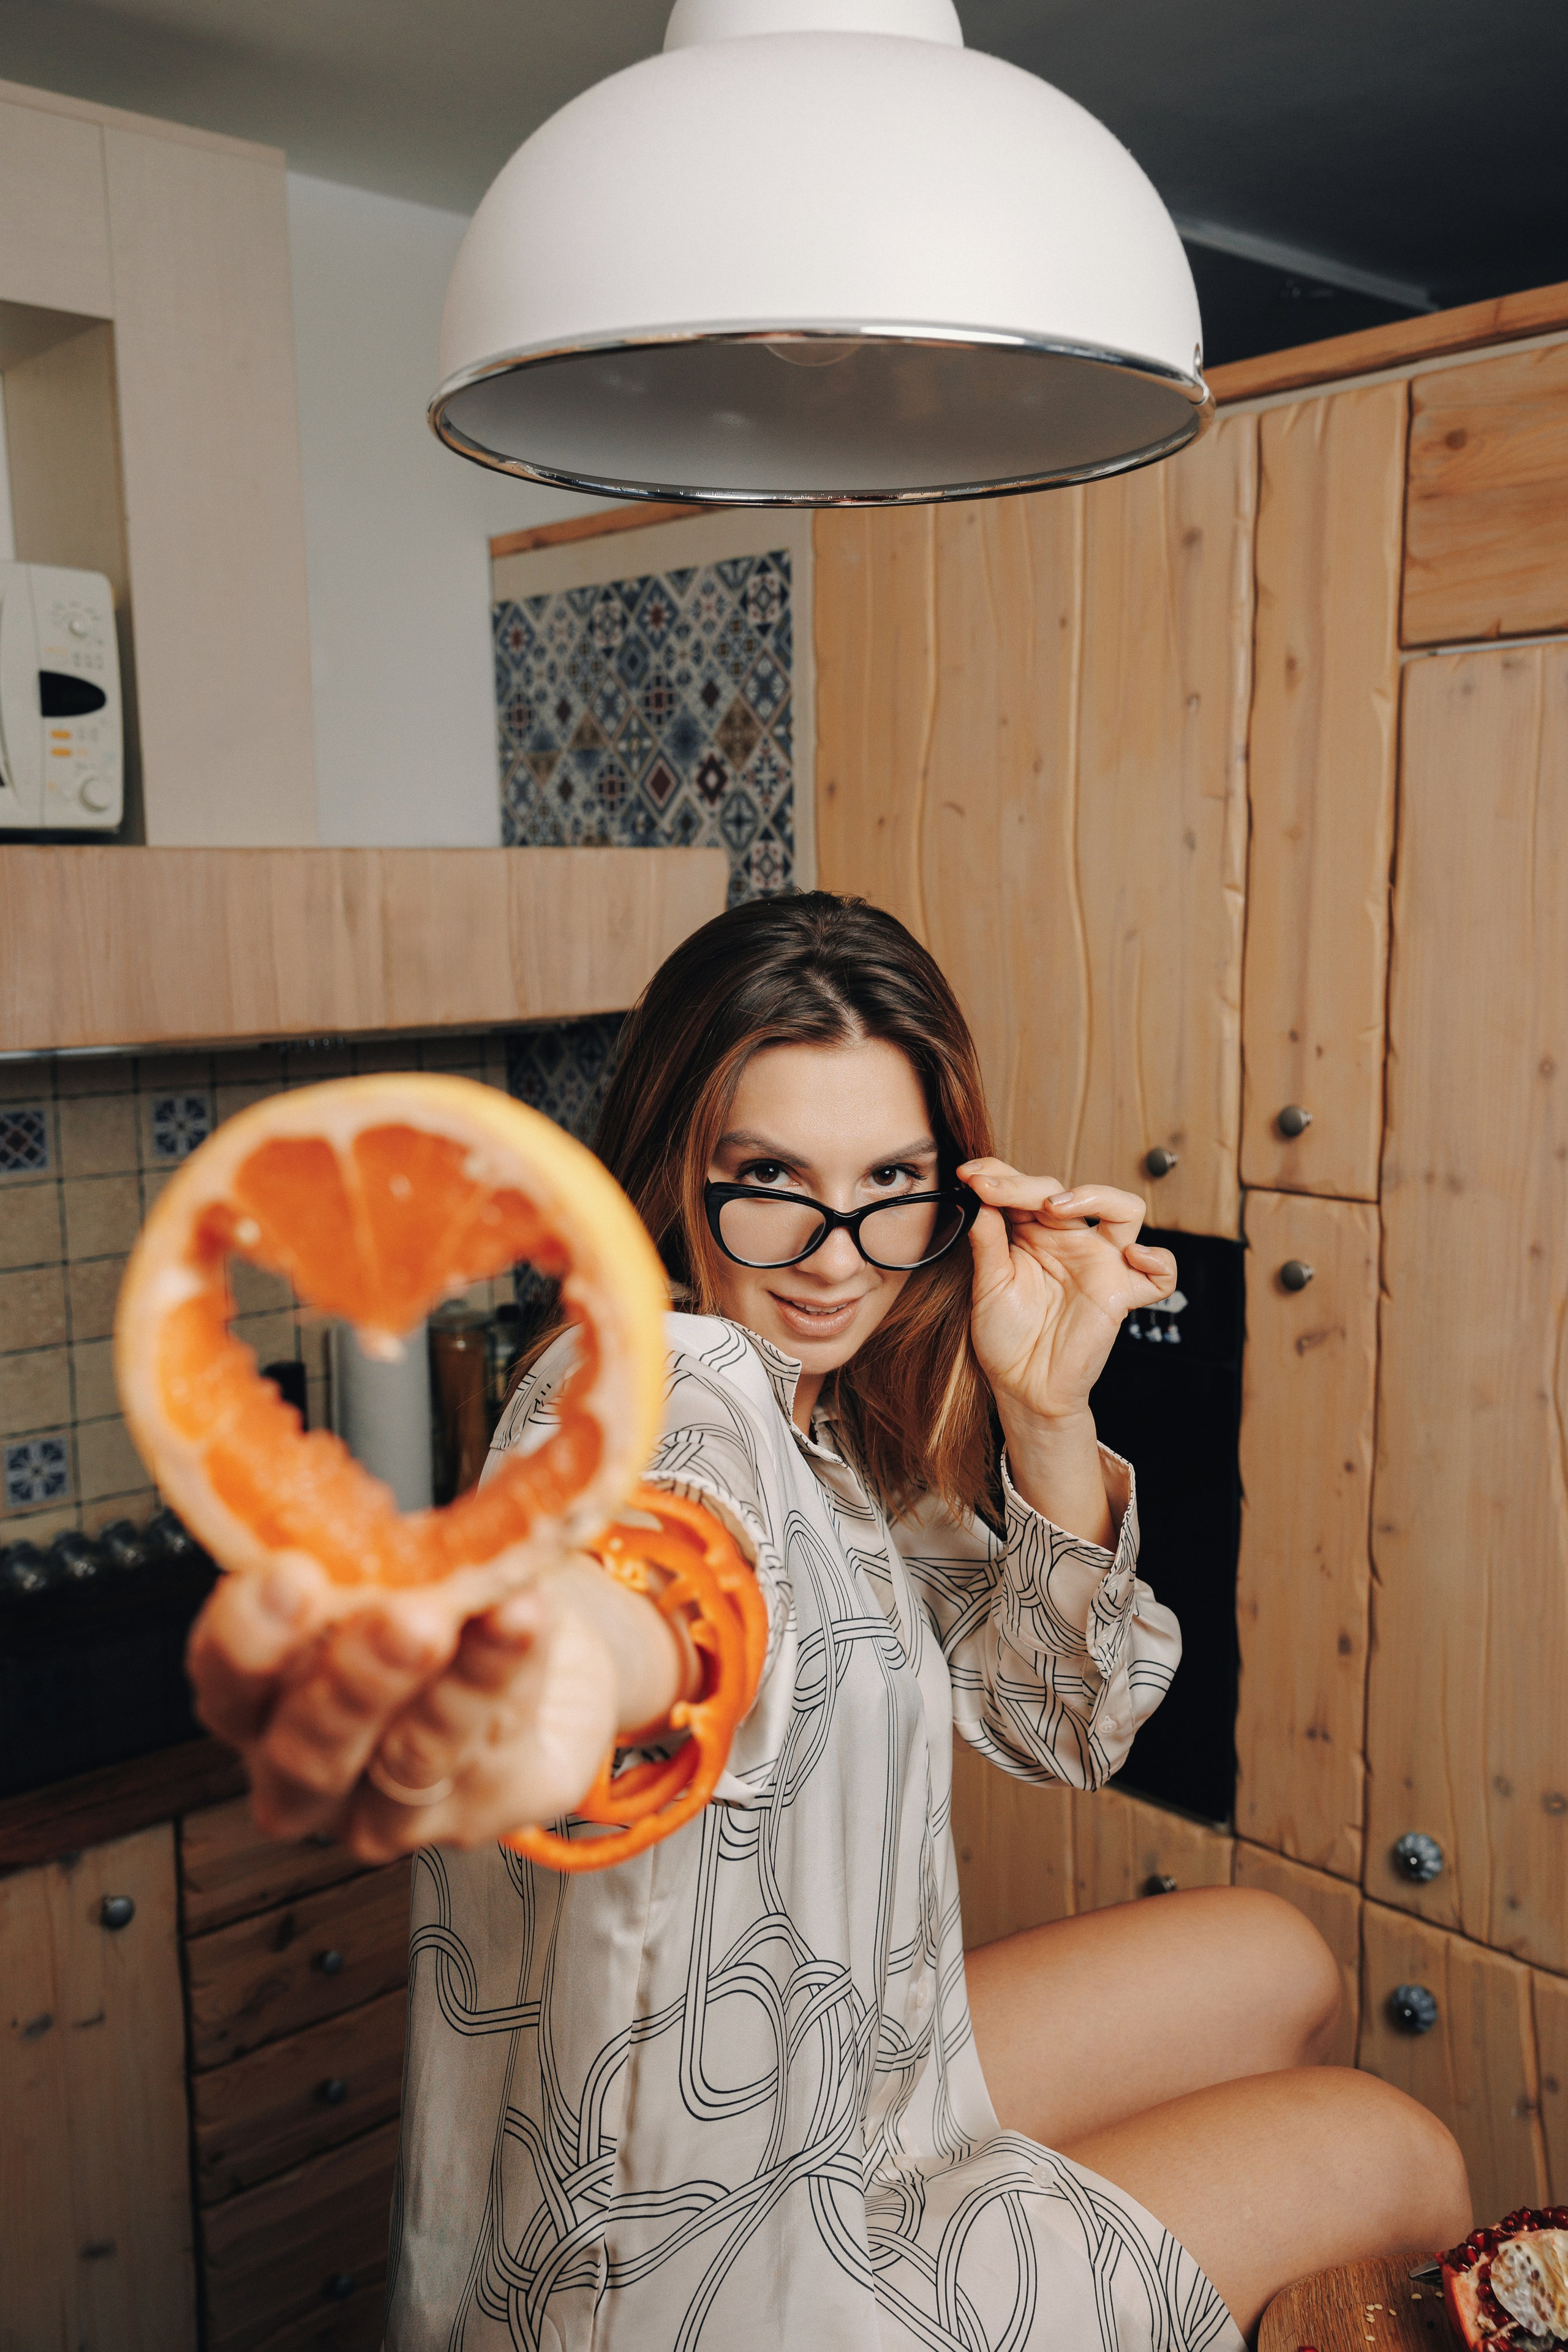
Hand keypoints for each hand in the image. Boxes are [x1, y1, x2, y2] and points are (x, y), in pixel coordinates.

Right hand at [187, 1567, 623, 1863]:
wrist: (526, 1646)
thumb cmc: (429, 1599)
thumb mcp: (388, 1558)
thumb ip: (376, 1542)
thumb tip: (396, 1484)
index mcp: (258, 1700)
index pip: (225, 1681)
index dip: (248, 1637)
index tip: (291, 1576)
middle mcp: (305, 1771)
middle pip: (306, 1752)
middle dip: (356, 1682)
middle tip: (404, 1618)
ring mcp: (388, 1810)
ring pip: (411, 1760)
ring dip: (456, 1685)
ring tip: (498, 1614)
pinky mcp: (479, 1813)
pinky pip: (493, 1751)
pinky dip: (513, 1677)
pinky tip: (529, 1624)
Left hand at [958, 1159, 1177, 1426]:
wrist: (1022, 1387)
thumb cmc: (1005, 1337)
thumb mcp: (988, 1284)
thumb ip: (987, 1240)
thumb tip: (978, 1195)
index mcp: (1035, 1234)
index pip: (1027, 1189)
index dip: (1000, 1175)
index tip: (968, 1176)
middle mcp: (1070, 1241)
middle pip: (1067, 1191)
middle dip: (1026, 1185)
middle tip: (992, 1191)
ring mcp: (1099, 1264)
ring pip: (1126, 1209)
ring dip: (1095, 1196)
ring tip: (1056, 1207)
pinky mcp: (1121, 1294)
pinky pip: (1160, 1274)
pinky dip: (1157, 1261)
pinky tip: (1133, 1255)